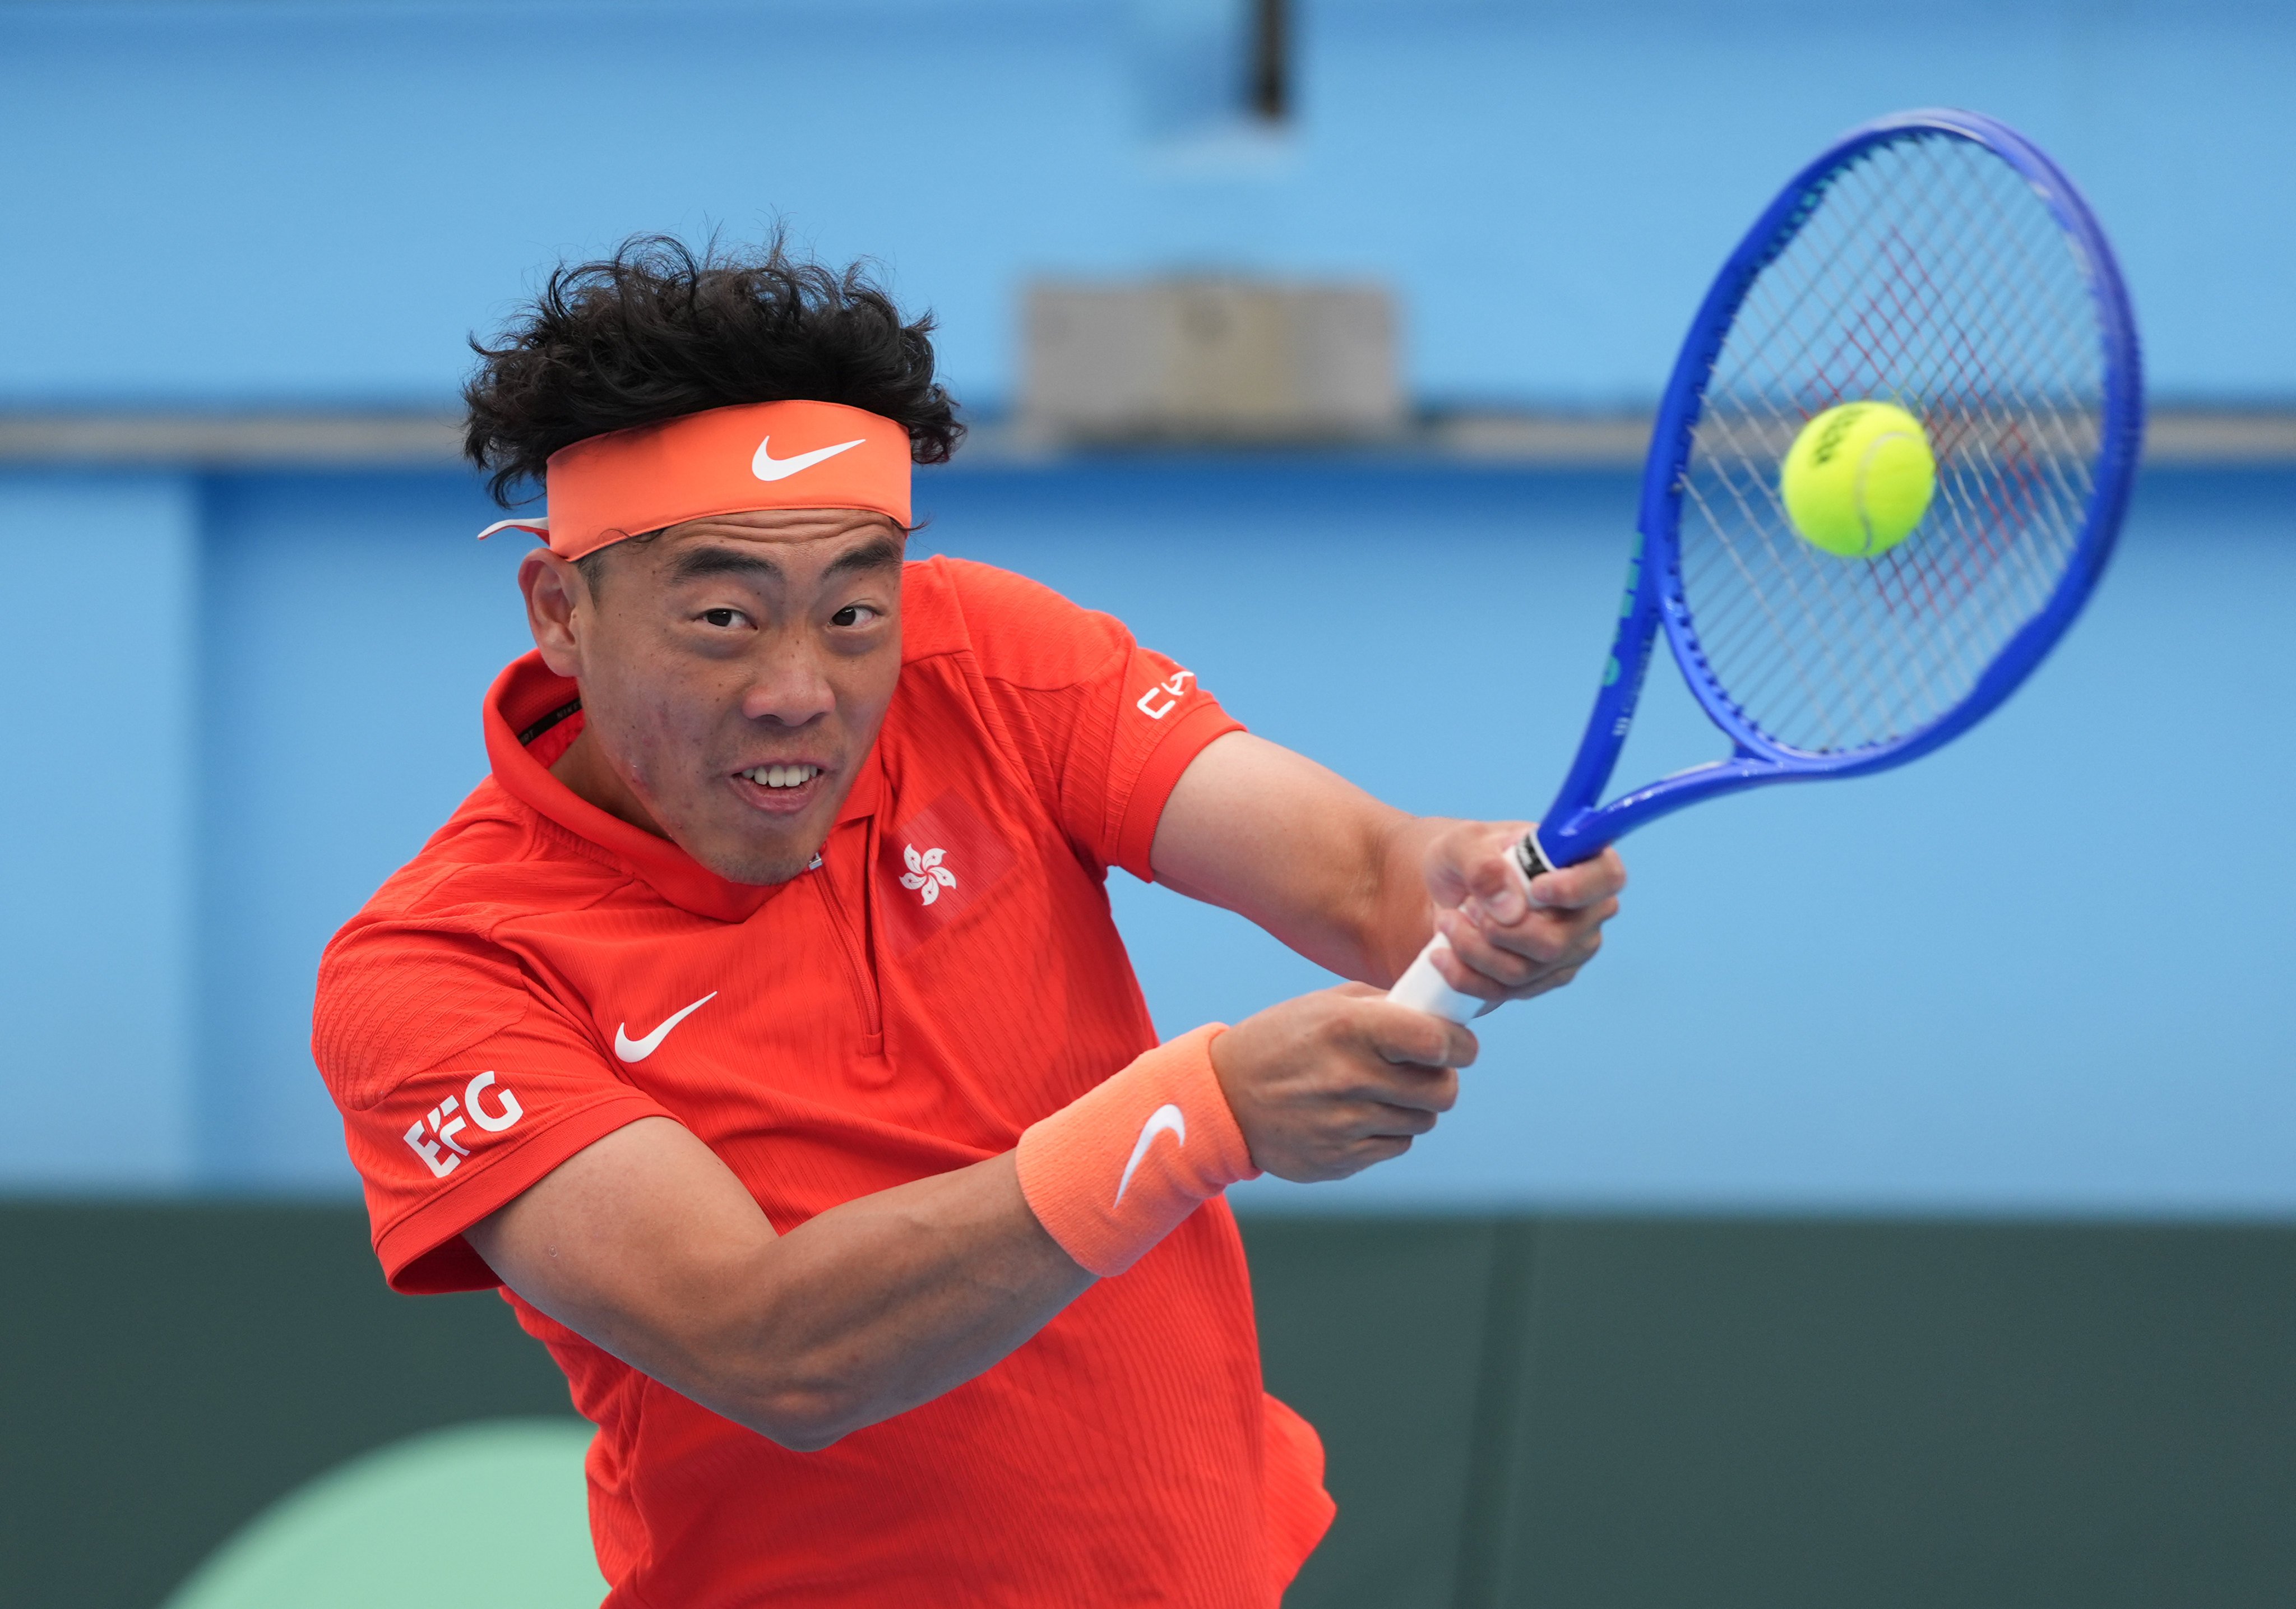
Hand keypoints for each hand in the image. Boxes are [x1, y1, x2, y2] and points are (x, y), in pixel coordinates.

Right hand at [1210, 984, 1475, 1182]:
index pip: (1438, 1042)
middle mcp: (1350, 1078)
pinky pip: (1395, 1146)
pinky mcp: (1340, 1160)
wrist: (1222, 1098)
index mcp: (1349, 1029)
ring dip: (1414, 1106)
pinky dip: (1388, 1131)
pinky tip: (1359, 1115)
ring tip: (1382, 1091)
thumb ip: (1384, 1006)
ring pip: (1422, 1122)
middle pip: (1442, 1091)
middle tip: (1424, 1071)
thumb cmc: (1280, 1041)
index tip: (1460, 1046)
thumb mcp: (1324, 1004)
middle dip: (1442, 1079)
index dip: (1461, 1045)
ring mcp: (1345, 1124)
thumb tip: (1440, 1014)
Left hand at [1418, 822, 1625, 1010]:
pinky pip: (1504, 991)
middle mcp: (1587, 912)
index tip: (1537, 888)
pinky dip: (1466, 976)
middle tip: (1465, 908)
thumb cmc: (1470, 858)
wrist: (1452, 890)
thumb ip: (1483, 865)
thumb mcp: (1464, 844)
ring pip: (1524, 971)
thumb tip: (1509, 908)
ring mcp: (1568, 952)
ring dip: (1474, 950)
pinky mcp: (1541, 980)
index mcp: (1584, 862)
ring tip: (1448, 922)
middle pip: (1556, 942)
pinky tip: (1442, 955)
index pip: (1607, 877)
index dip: (1576, 888)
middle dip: (1498, 931)